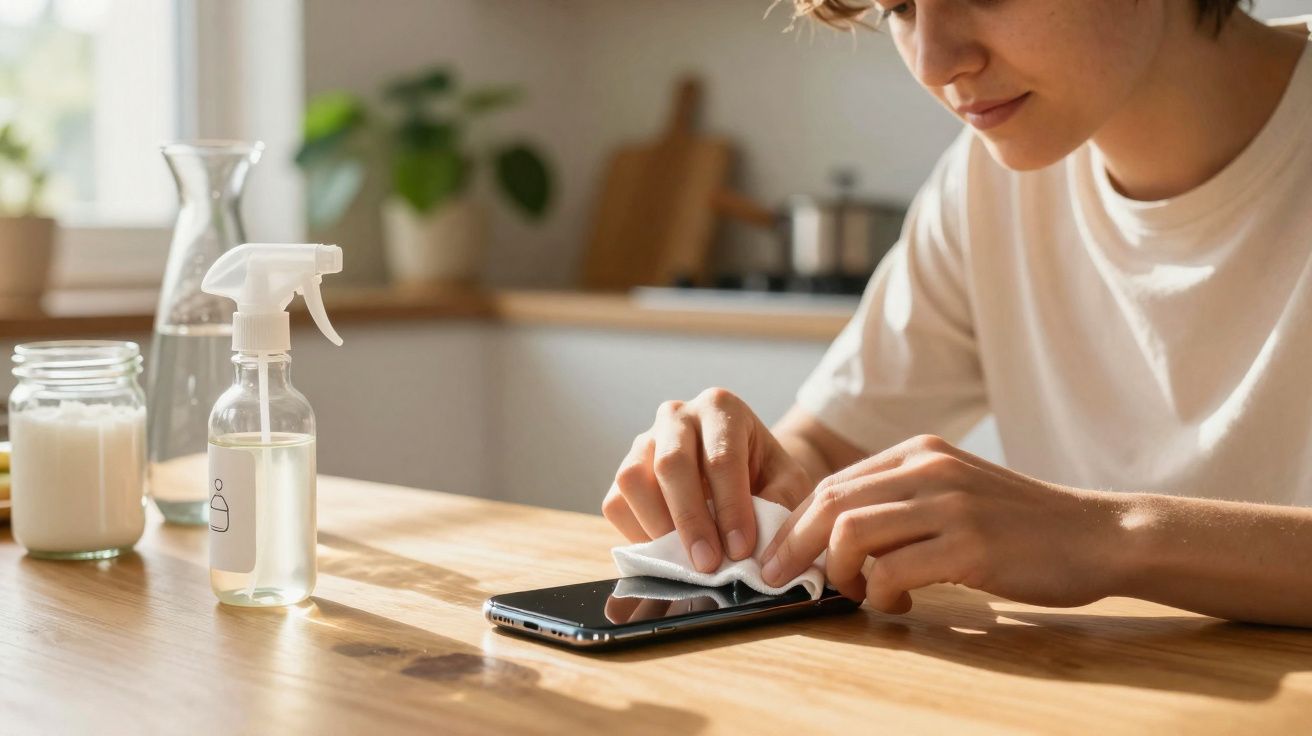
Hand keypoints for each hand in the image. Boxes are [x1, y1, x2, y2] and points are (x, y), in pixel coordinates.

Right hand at [602, 388, 811, 572]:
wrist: (741, 464)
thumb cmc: (764, 472)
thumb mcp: (787, 481)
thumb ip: (778, 507)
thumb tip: (760, 550)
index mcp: (721, 408)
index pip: (721, 459)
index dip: (731, 509)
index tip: (741, 550)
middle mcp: (676, 416)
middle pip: (672, 464)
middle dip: (691, 521)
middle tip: (708, 564)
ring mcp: (644, 440)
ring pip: (633, 478)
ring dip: (658, 526)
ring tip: (685, 560)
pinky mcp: (625, 471)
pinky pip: (616, 503)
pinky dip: (636, 533)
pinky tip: (666, 552)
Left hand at [759, 435, 1130, 612]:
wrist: (1099, 535)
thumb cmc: (1022, 526)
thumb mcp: (956, 493)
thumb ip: (903, 502)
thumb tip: (837, 538)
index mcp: (920, 452)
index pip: (833, 484)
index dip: (796, 524)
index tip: (779, 557)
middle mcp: (930, 468)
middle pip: (831, 503)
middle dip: (796, 547)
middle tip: (784, 581)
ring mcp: (950, 504)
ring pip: (852, 532)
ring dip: (837, 571)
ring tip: (853, 592)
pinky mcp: (971, 544)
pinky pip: (894, 569)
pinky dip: (880, 593)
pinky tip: (896, 602)